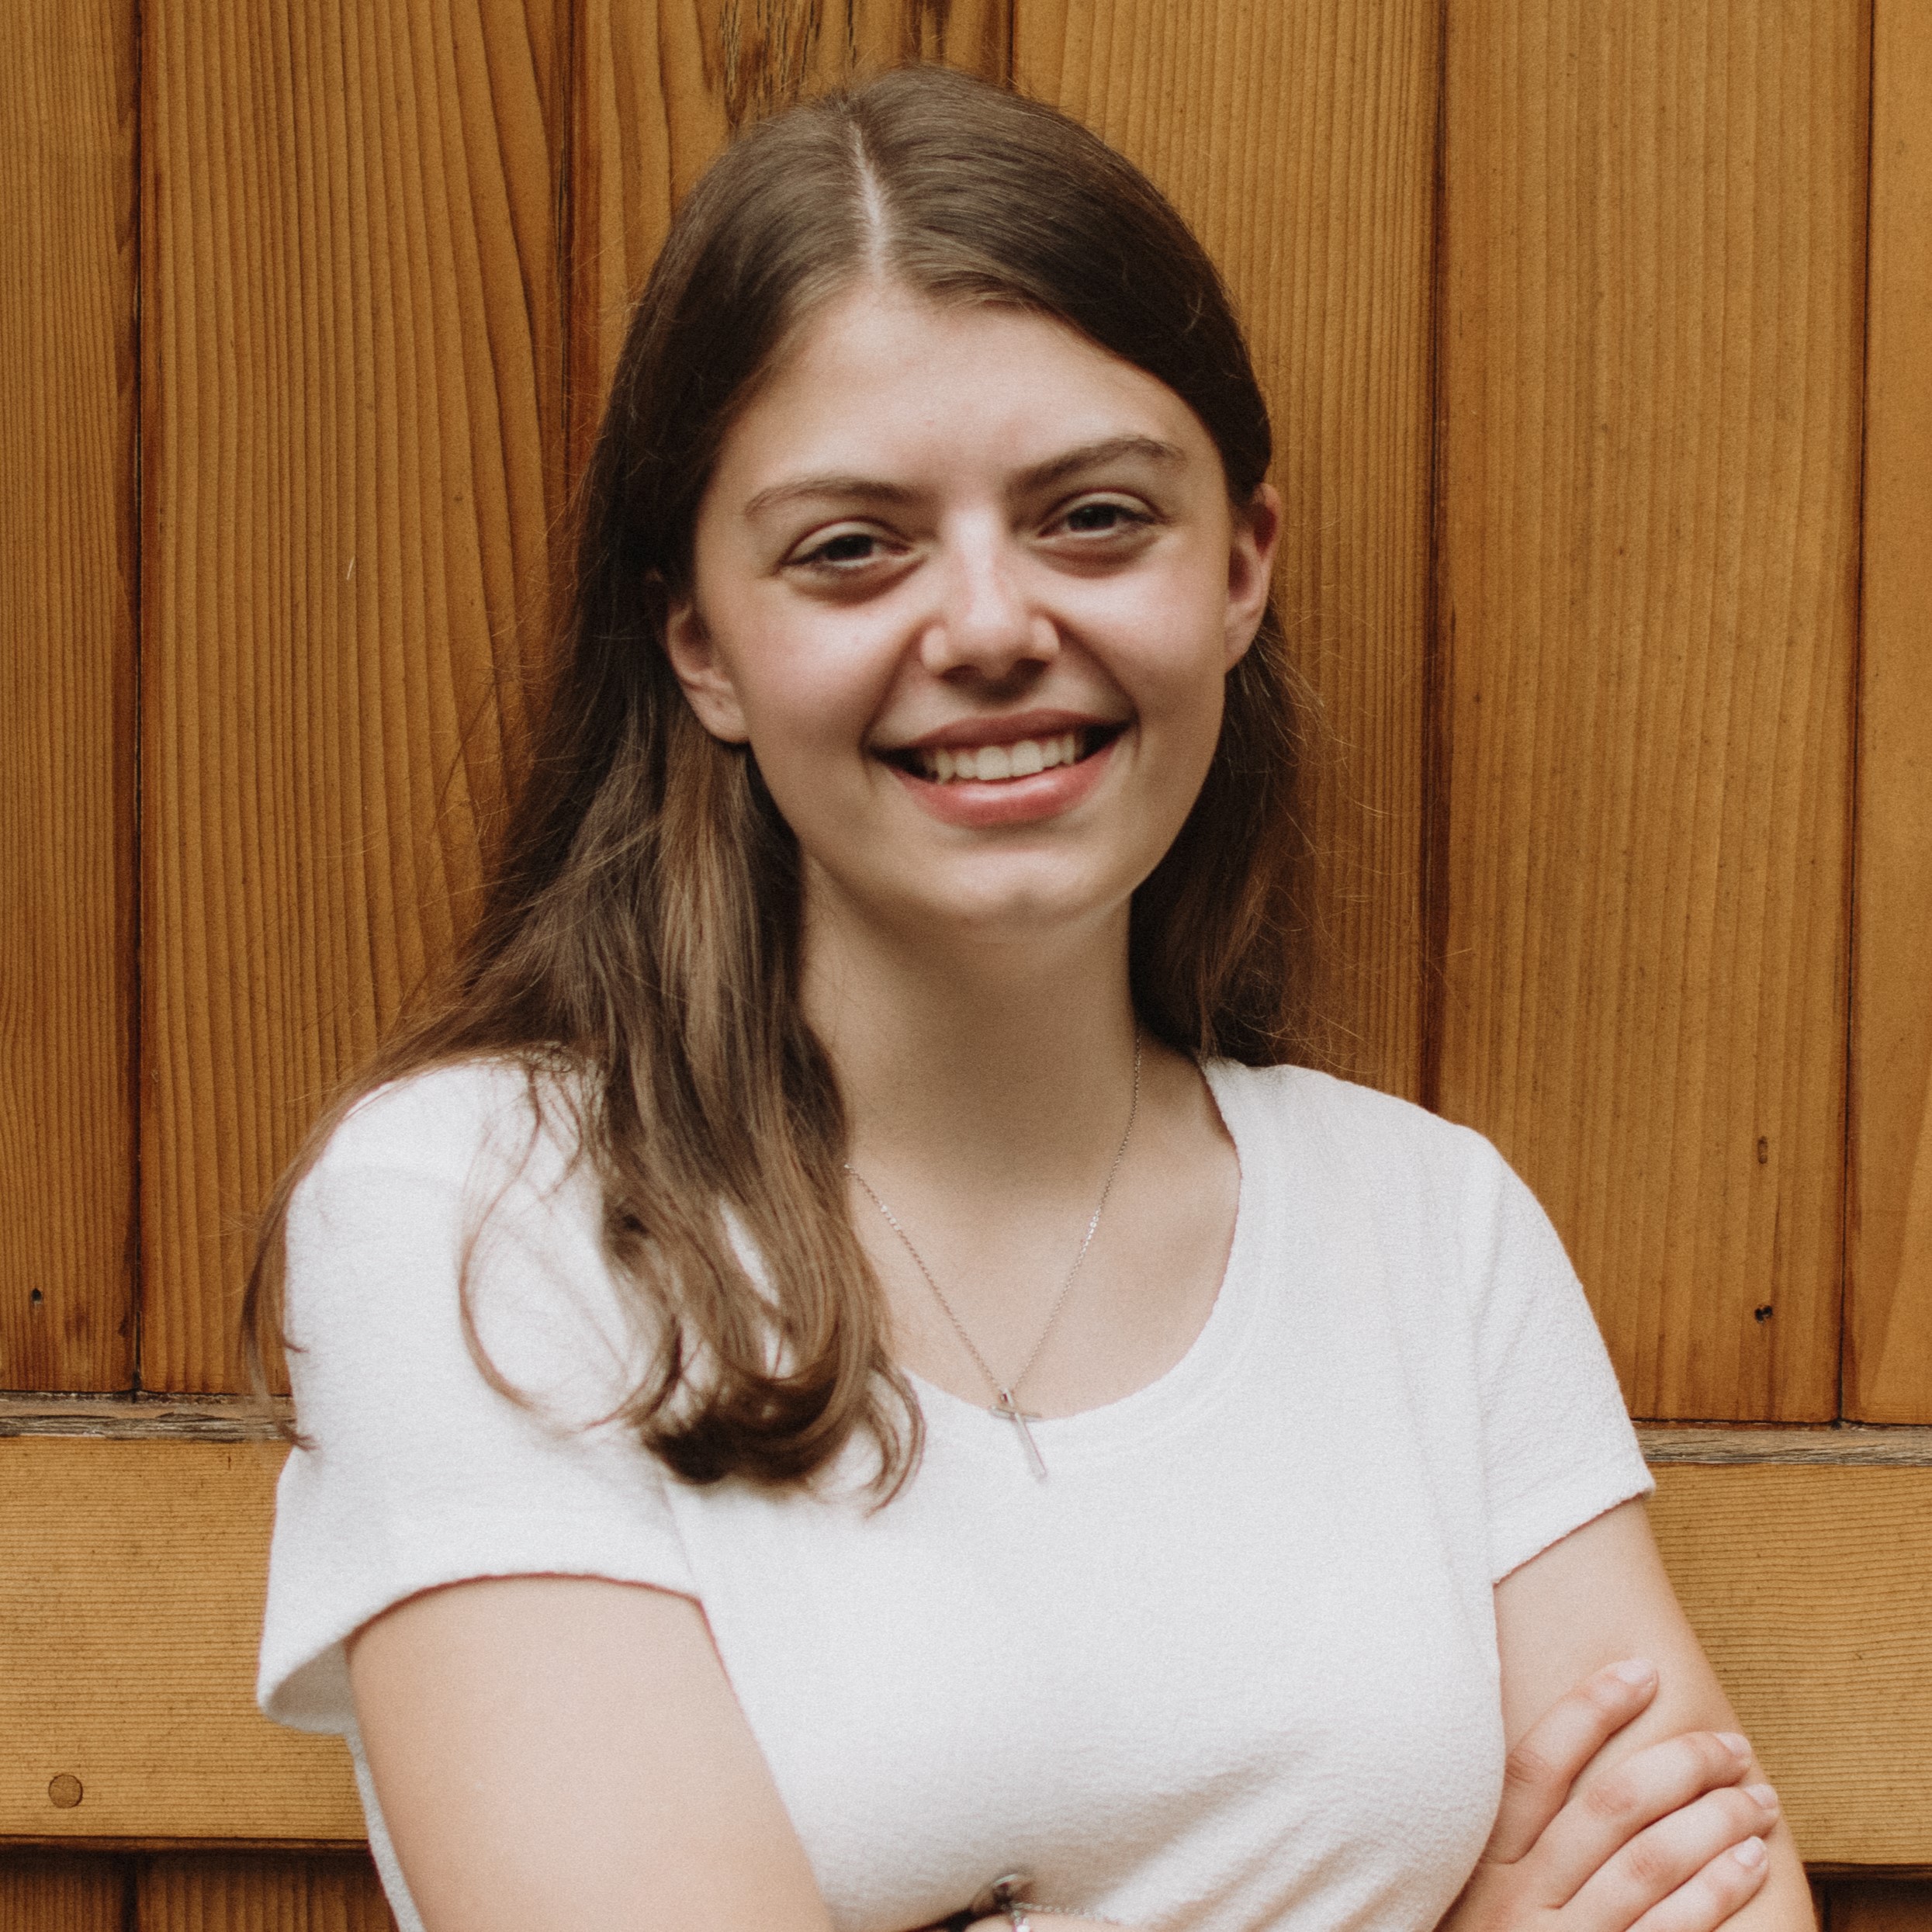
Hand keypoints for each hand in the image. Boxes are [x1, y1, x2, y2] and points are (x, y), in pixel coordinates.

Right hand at [1441, 1658, 1779, 1931]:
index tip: (1639, 1670)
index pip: (1534, 1765)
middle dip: (1680, 1765)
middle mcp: (1517, 1900)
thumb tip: (1543, 1741)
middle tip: (1729, 1745)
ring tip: (1757, 1799)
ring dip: (1715, 1823)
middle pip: (1609, 1810)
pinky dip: (1717, 1892)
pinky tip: (1748, 1863)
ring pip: (1650, 1865)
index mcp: (1478, 1861)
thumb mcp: (1461, 1887)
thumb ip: (1496, 1831)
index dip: (1588, 1710)